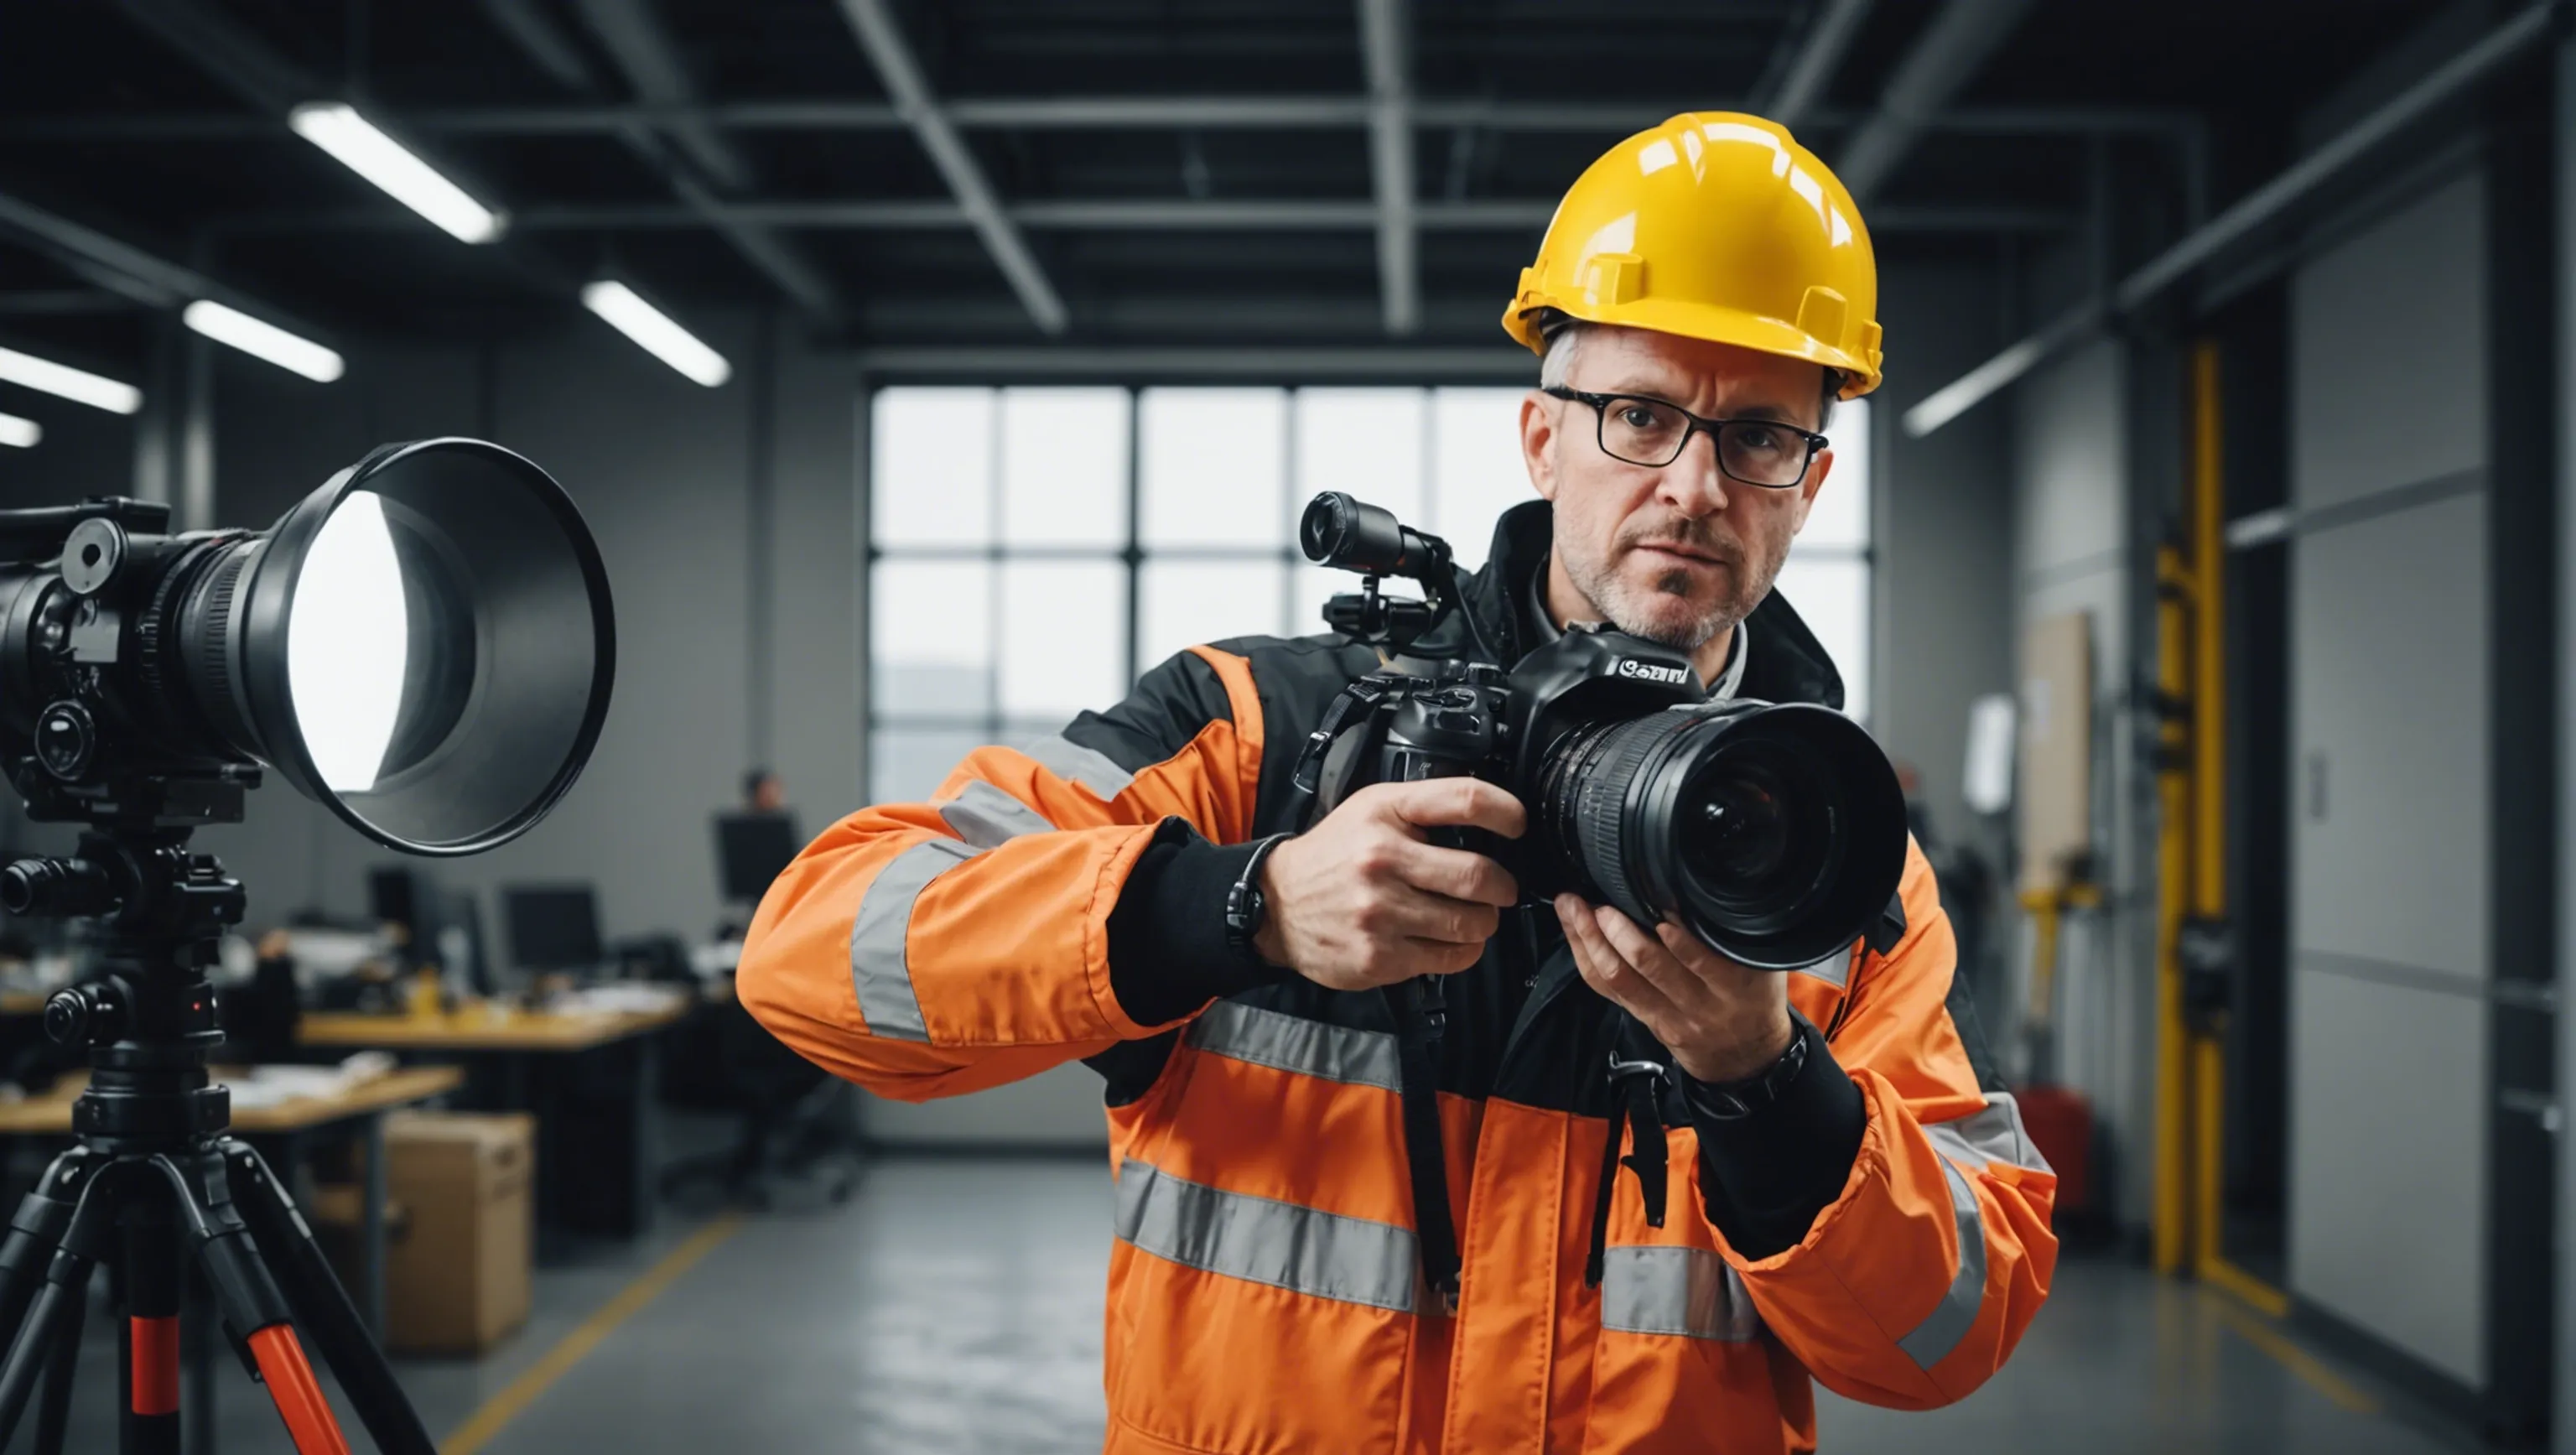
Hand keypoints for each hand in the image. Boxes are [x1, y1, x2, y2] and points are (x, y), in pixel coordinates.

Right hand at [1253, 778, 1524, 990]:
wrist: (1276, 906)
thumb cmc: (1334, 855)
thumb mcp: (1372, 808)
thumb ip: (1425, 807)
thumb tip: (1492, 814)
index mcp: (1385, 812)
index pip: (1465, 800)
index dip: (1506, 812)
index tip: (1517, 825)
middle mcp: (1381, 860)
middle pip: (1479, 875)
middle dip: (1504, 886)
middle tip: (1502, 888)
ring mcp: (1380, 913)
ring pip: (1471, 922)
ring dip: (1485, 921)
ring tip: (1474, 915)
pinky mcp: (1380, 957)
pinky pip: (1450, 958)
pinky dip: (1464, 950)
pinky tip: (1451, 939)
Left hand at [1554, 896, 1790, 1082]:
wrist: (1745, 1056)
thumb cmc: (1754, 999)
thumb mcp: (1763, 966)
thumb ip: (1737, 935)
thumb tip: (1704, 888)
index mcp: (1733, 985)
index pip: (1700, 958)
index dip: (1675, 934)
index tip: (1655, 902)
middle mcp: (1697, 1003)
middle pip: (1649, 965)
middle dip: (1617, 929)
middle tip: (1600, 903)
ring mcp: (1666, 1015)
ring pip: (1619, 977)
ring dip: (1591, 940)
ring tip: (1573, 908)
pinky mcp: (1644, 1020)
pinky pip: (1608, 989)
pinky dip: (1586, 957)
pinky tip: (1574, 932)